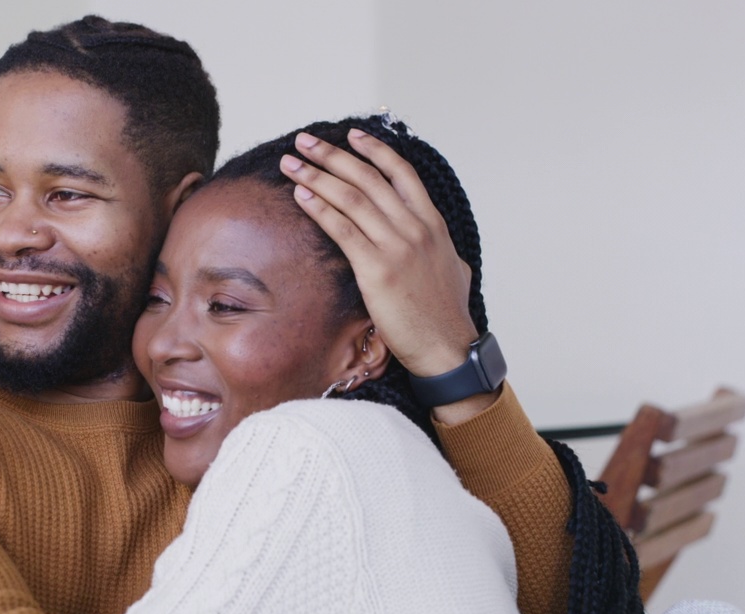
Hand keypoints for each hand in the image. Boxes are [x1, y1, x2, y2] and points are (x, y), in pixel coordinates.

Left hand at [279, 130, 495, 422]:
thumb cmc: (446, 315)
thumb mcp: (453, 269)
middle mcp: (415, 228)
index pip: (401, 174)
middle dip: (332, 155)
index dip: (374, 151)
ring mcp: (397, 247)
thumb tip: (434, 242)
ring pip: (351, 198)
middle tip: (305, 140)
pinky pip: (343, 230)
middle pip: (368, 178)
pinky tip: (300, 195)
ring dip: (317, 175)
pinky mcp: (377, 270)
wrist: (447, 348)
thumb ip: (439, 248)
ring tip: (291, 162)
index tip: (351, 134)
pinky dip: (319, 209)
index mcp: (433, 225)